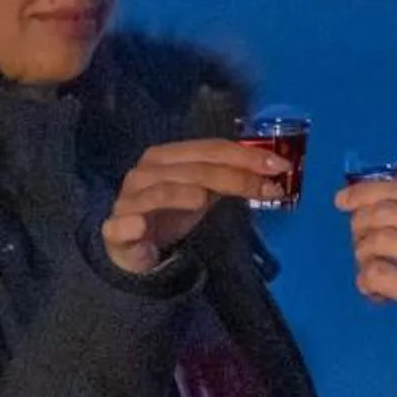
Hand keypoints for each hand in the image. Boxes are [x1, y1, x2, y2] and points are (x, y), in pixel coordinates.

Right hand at [101, 139, 287, 275]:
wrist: (134, 247)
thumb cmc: (171, 212)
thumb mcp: (204, 191)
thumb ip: (231, 180)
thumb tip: (272, 172)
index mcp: (167, 157)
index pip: (209, 149)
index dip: (245, 155)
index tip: (280, 165)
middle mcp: (146, 172)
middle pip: (193, 169)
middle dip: (233, 176)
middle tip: (269, 187)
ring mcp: (129, 200)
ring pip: (160, 192)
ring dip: (183, 195)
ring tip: (205, 199)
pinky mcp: (116, 231)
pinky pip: (121, 227)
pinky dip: (130, 226)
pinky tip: (140, 227)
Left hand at [336, 178, 396, 396]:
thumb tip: (377, 209)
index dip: (366, 191)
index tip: (343, 201)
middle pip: (389, 211)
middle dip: (360, 226)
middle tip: (359, 249)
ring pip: (380, 240)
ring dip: (362, 257)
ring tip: (370, 276)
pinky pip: (379, 274)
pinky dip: (366, 282)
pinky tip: (376, 296)